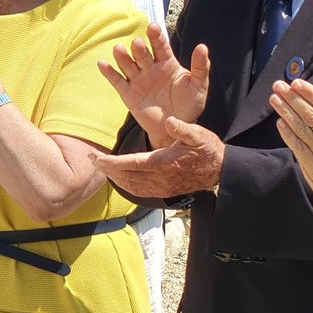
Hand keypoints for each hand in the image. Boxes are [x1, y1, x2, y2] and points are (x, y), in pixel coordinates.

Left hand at [90, 116, 224, 198]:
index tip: (96, 158)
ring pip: (131, 186)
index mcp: (165, 163)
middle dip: (107, 169)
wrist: (220, 170)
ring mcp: (162, 187)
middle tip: (92, 160)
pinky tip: (119, 178)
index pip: (131, 164)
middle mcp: (161, 178)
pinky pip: (139, 191)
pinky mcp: (164, 191)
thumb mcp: (198, 134)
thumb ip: (183, 128)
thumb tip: (170, 121)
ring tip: (102, 168)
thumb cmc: (208, 149)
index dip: (111, 162)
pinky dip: (126, 185)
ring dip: (114, 178)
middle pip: (126, 177)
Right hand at [99, 25, 209, 147]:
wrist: (177, 128)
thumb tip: (203, 47)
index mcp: (167, 63)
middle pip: (142, 55)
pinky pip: (117, 82)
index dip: (156, 37)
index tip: (153, 27)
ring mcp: (138, 80)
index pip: (160, 46)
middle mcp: (150, 68)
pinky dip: (109, 73)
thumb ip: (200, 67)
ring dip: (122, 57)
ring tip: (119, 49)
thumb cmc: (189, 104)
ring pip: (128, 65)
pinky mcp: (129, 94)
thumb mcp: (198, 86)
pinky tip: (102, 64)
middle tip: (138, 44)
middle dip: (139, 49)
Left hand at [269, 80, 312, 206]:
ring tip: (274, 99)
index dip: (309, 92)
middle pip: (308, 112)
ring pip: (299, 127)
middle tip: (278, 86)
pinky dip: (287, 134)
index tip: (296, 83)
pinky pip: (297, 146)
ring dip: (285, 111)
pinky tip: (279, 123)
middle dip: (291, 97)